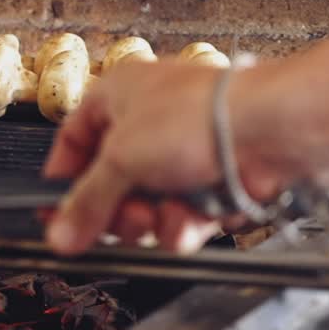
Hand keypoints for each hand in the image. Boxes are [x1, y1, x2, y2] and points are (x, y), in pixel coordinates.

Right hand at [42, 61, 289, 254]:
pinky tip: (191, 219)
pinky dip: (185, 223)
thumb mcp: (121, 160)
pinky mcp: (212, 179)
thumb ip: (85, 203)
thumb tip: (59, 233)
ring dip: (153, 220)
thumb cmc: (199, 116)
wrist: (271, 130)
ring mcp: (183, 151)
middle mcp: (148, 121)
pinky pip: (183, 214)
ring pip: (148, 204)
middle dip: (117, 209)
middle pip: (111, 183)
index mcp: (116, 96)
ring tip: (162, 216)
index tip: (57, 213)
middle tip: (121, 219)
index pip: (73, 141)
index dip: (63, 180)